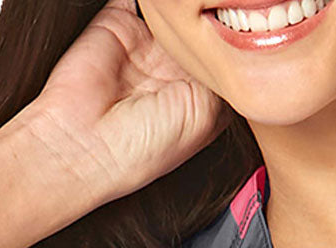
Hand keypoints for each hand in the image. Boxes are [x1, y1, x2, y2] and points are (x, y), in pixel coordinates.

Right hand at [10, 0, 229, 208]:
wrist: (84, 142)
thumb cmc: (143, 146)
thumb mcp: (207, 115)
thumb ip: (221, 71)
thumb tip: (237, 41)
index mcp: (197, 97)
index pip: (224, 60)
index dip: (237, 44)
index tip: (252, 24)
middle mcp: (173, 70)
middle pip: (202, 30)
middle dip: (213, 18)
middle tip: (227, 9)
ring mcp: (146, 45)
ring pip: (174, 12)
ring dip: (183, 7)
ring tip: (196, 3)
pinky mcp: (117, 22)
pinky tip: (165, 4)